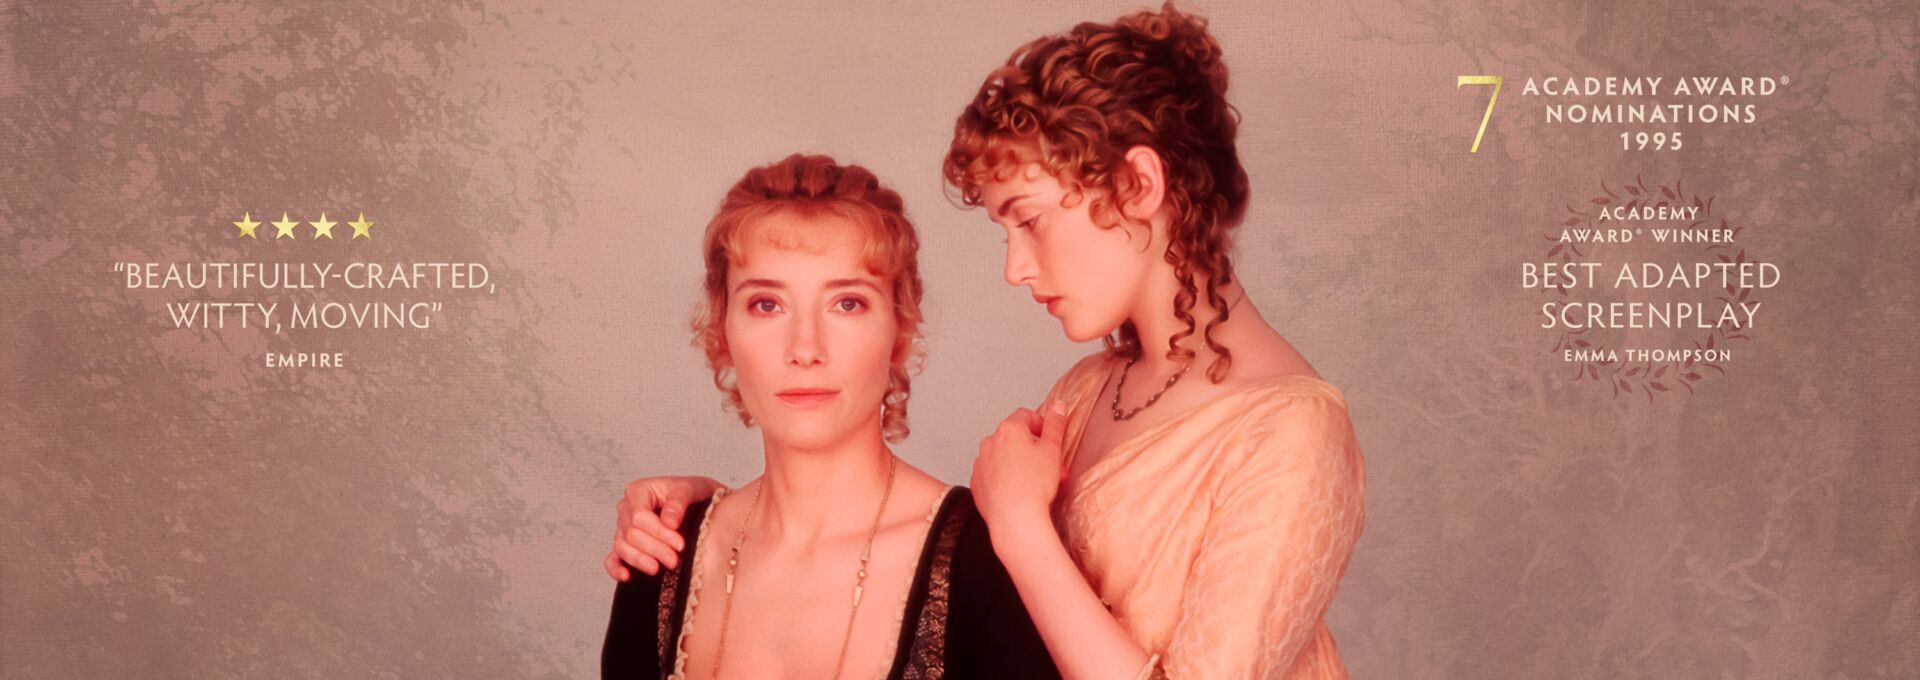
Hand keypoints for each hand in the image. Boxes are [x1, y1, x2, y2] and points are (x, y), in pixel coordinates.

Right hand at [603, 476, 723, 580]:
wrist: (700, 505)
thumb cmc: (693, 495)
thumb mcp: (691, 491)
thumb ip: (679, 502)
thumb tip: (669, 522)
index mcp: (638, 491)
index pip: (639, 516)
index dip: (658, 533)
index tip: (680, 545)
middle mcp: (626, 508)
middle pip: (631, 534)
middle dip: (654, 549)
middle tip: (674, 561)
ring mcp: (623, 528)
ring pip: (622, 547)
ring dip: (640, 560)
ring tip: (658, 569)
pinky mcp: (625, 545)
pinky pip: (612, 559)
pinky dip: (616, 569)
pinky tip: (627, 576)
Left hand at [971, 402, 1069, 532]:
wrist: (1014, 519)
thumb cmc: (1033, 486)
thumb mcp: (1052, 450)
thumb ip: (1056, 425)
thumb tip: (1058, 407)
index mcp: (1009, 429)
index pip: (1027, 416)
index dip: (1042, 426)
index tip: (1050, 439)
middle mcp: (990, 442)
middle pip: (1015, 437)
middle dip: (1033, 449)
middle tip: (1049, 465)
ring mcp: (981, 463)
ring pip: (1004, 457)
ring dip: (1020, 464)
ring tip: (1037, 482)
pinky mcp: (977, 483)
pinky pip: (994, 475)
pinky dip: (1006, 479)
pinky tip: (1020, 491)